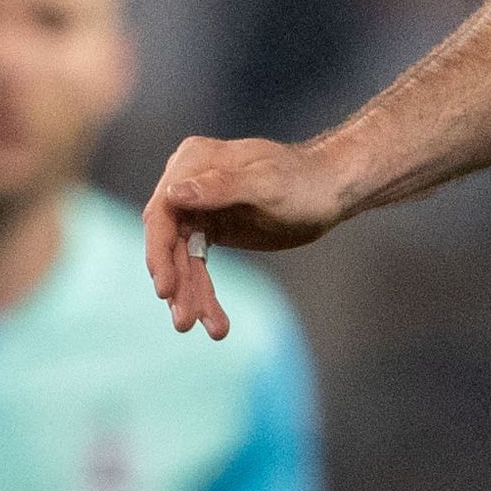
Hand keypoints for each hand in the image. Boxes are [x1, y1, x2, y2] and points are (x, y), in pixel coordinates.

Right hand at [144, 136, 349, 338]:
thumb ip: (221, 187)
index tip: (165, 289)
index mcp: (195, 161)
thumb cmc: (304, 181)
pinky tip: (213, 320)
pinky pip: (197, 264)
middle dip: (178, 283)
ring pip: (182, 258)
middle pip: (169, 240)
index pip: (162, 212)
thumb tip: (173, 194)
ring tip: (207, 329)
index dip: (160, 253)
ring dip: (191, 295)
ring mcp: (197, 207)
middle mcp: (188, 182)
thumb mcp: (266, 185)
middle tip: (185, 322)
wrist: (330, 191)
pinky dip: (202, 292)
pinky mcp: (210, 228)